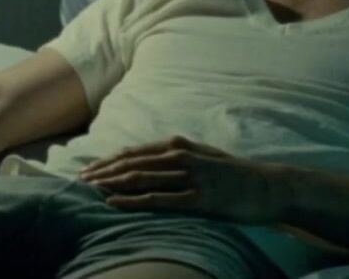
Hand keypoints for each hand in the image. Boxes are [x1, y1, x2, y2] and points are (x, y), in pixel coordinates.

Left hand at [77, 135, 287, 224]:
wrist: (268, 187)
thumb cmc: (234, 173)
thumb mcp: (203, 155)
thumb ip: (178, 155)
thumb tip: (152, 158)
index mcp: (179, 146)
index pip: (135, 153)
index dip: (109, 161)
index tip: (88, 169)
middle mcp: (180, 157)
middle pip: (131, 164)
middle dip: (103, 171)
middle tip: (80, 180)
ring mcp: (189, 177)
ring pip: (140, 178)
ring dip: (111, 184)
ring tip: (89, 189)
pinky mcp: (198, 199)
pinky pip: (158, 200)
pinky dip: (132, 200)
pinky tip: (113, 203)